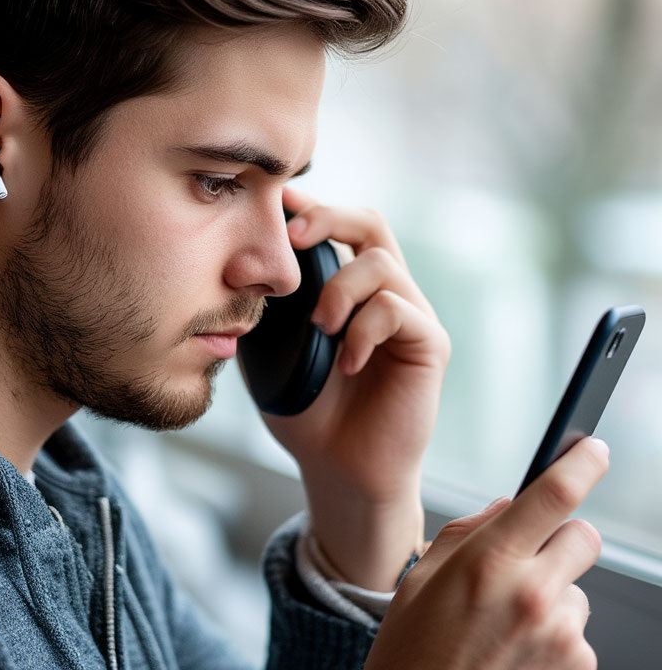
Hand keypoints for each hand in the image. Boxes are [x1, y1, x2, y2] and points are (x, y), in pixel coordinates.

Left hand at [253, 186, 450, 587]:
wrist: (336, 469)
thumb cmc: (305, 411)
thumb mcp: (270, 350)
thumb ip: (266, 307)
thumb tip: (240, 263)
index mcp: (347, 287)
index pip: (337, 228)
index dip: (310, 207)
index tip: (275, 200)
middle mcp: (384, 293)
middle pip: (370, 223)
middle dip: (329, 218)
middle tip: (291, 236)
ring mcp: (410, 317)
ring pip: (382, 264)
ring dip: (340, 289)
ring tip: (319, 327)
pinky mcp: (429, 345)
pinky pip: (398, 310)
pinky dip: (363, 329)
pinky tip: (345, 363)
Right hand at [361, 435, 608, 669]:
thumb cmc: (412, 656)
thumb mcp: (419, 581)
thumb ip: (467, 533)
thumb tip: (508, 507)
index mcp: (489, 564)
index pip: (552, 496)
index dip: (581, 465)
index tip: (594, 451)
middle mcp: (534, 595)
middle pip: (582, 537)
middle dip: (560, 540)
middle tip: (526, 565)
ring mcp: (562, 637)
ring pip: (576, 589)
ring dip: (551, 597)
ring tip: (505, 633)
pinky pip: (577, 634)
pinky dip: (553, 640)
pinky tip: (516, 661)